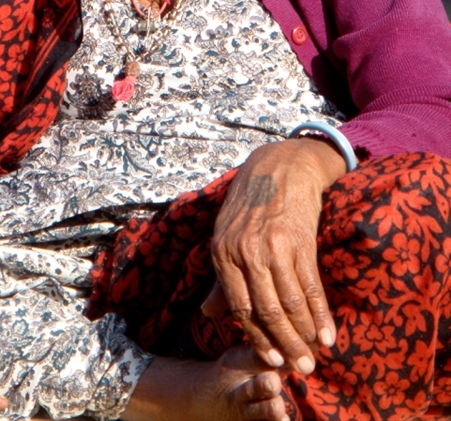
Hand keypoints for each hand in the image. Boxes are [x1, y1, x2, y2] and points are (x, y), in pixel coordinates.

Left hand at [204, 138, 345, 374]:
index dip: (256, 338)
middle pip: (266, 310)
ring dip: (304, 335)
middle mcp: (244, 251)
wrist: (281, 166)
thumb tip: (207, 314)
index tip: (271, 360)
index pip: (239, 307)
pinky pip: (310, 286)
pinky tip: (328, 333)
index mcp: (222, 252)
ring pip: (289, 302)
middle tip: (299, 369)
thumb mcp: (226, 236)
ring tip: (315, 356)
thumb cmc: (251, 204)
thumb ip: (220, 279)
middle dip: (284, 345)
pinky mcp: (299, 240)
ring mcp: (272, 246)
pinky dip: (320, 313)